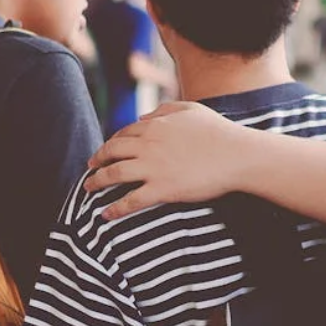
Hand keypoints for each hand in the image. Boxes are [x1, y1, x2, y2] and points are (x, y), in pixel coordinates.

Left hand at [85, 102, 254, 218]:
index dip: (111, 143)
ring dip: (97, 182)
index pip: (123, 134)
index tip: (106, 151)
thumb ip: (165, 110)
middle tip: (90, 168)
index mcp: (155, 125)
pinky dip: (114, 209)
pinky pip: (130, 201)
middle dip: (97, 160)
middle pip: (112, 152)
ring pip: (114, 174)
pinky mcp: (162, 189)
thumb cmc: (220, 131)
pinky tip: (105, 215)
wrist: (237, 155)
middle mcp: (148, 144)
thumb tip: (144, 116)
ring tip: (88, 189)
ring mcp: (153, 167)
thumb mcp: (192, 109)